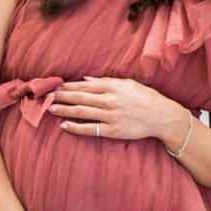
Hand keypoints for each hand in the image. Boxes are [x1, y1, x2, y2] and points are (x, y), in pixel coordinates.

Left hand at [50, 77, 183, 143]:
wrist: (163, 117)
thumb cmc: (146, 98)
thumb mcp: (128, 84)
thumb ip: (107, 81)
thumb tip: (86, 80)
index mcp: (113, 87)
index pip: (84, 86)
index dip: (68, 86)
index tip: (56, 86)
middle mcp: (110, 100)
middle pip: (79, 98)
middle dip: (62, 96)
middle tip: (47, 96)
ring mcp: (111, 116)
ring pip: (81, 112)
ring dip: (64, 109)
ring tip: (50, 108)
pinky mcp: (113, 131)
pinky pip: (91, 129)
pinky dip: (76, 127)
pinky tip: (64, 125)